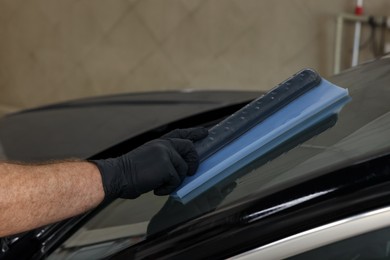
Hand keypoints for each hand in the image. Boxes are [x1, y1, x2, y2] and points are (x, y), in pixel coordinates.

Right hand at [90, 127, 207, 199]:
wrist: (117, 175)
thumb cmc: (130, 171)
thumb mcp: (148, 157)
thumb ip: (164, 157)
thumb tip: (179, 168)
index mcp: (159, 142)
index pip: (180, 133)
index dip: (193, 132)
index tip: (205, 132)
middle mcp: (164, 145)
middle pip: (189, 148)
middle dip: (193, 161)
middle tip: (191, 171)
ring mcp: (166, 154)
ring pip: (182, 170)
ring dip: (173, 182)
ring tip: (158, 184)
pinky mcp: (167, 167)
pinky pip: (176, 181)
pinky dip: (167, 189)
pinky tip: (155, 189)